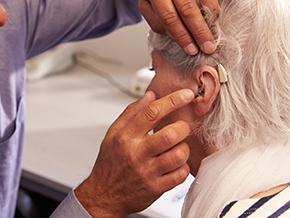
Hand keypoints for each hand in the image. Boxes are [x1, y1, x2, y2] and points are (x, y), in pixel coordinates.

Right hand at [74, 89, 193, 217]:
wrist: (103, 195)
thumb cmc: (110, 163)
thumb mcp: (113, 133)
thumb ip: (132, 112)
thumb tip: (150, 95)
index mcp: (126, 137)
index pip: (152, 113)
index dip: (173, 100)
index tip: (186, 94)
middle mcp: (136, 153)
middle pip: (170, 135)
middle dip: (182, 127)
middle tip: (181, 128)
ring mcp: (147, 172)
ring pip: (178, 155)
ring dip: (184, 148)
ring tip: (177, 147)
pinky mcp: (156, 188)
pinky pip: (180, 175)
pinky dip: (183, 167)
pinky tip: (175, 164)